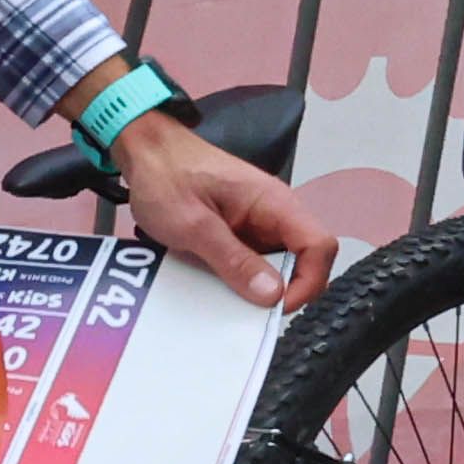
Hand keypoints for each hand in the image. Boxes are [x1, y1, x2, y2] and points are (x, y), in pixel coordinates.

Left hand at [112, 99, 331, 311]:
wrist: (144, 151)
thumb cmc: (166, 178)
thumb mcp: (194, 226)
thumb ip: (234, 261)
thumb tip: (273, 296)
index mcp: (275, 204)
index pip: (319, 246)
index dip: (309, 282)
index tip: (276, 308)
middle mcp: (276, 214)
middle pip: (305, 260)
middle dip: (285, 291)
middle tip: (250, 313)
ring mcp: (259, 223)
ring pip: (280, 266)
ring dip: (261, 289)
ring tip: (230, 304)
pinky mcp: (241, 232)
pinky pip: (255, 263)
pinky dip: (243, 281)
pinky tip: (219, 290)